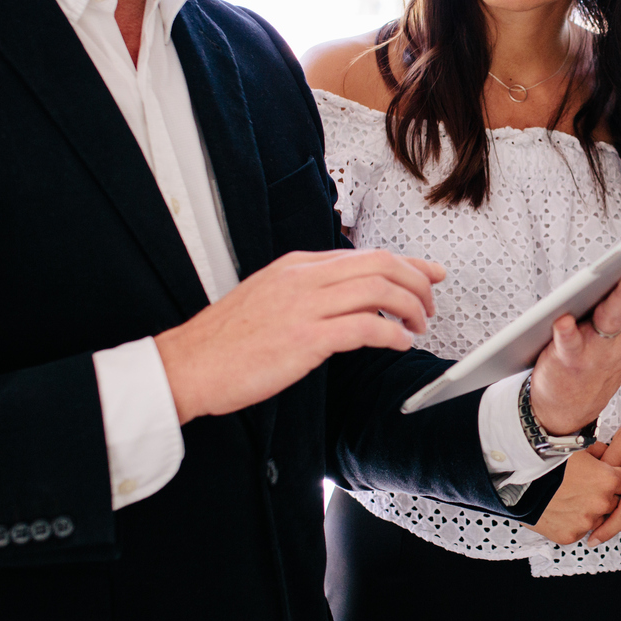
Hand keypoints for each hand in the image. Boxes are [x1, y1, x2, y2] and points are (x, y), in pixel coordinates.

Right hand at [156, 248, 444, 422]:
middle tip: (430, 305)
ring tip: (418, 327)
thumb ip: (307, 292)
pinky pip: (365, 327)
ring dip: (410, 308)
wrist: (189, 365)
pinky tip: (399, 345)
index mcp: (297, 266)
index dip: (408, 263)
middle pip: (381, 264)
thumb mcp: (268, 298)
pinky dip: (392, 335)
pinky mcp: (305, 339)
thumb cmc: (225, 342)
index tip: (431, 273)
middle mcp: (304, 278)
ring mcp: (304, 306)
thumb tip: (347, 297)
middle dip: (417, 283)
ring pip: (379, 290)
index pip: (366, 255)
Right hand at [530, 444, 620, 545]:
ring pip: (597, 519)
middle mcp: (602, 503)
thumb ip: (599, 451)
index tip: (604, 476)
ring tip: (570, 499)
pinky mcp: (570, 535)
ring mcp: (586, 522)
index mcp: (608, 480)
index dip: (614, 477)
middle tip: (584, 487)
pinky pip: (579, 531)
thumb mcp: (577, 447)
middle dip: (604, 496)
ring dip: (589, 511)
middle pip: (614, 502)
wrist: (517, 480)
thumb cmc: (546, 461)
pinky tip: (561, 510)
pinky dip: (572, 523)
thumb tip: (608, 454)